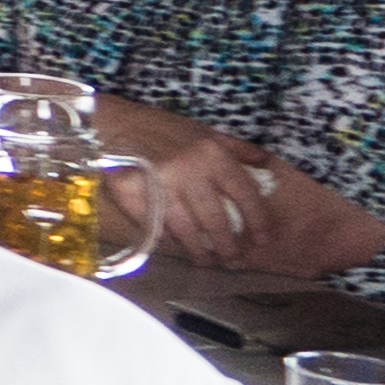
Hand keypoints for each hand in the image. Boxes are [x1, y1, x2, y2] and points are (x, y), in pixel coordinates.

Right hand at [90, 98, 301, 267]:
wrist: (116, 122)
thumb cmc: (166, 129)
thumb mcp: (207, 132)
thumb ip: (238, 149)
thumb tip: (268, 164)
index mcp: (212, 153)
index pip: (244, 193)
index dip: (257, 220)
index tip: (263, 240)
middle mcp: (188, 169)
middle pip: (215, 219)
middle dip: (228, 246)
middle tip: (234, 261)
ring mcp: (158, 183)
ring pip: (186, 229)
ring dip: (199, 250)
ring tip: (207, 261)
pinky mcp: (132, 194)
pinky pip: (155, 225)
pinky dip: (167, 238)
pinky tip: (175, 244)